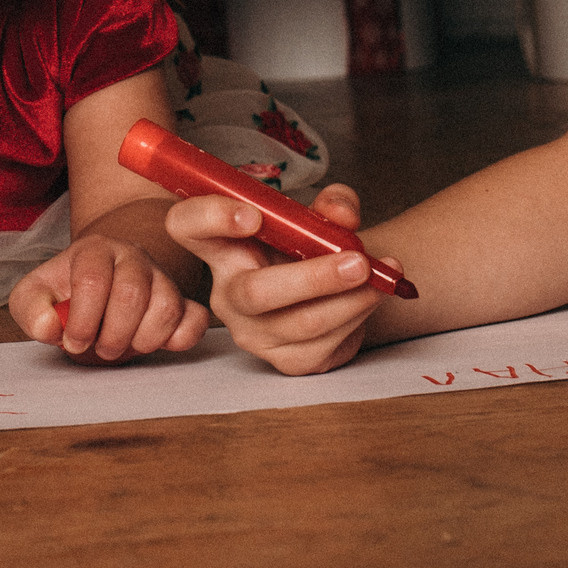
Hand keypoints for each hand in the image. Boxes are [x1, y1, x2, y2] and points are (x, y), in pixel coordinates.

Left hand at [12, 235, 208, 362]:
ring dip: (142, 340)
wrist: (99, 286)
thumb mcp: (34, 296)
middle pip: (132, 293)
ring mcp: (161, 277)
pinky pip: (195, 319)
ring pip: (167, 307)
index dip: (82, 319)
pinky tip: (155, 344)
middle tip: (100, 347)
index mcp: (94, 250)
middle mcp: (132, 257)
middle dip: (112, 334)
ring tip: (123, 346)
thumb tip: (49, 326)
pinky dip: (179, 338)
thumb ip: (29, 309)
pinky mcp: (183, 301)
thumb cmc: (66, 294)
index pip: (93, 279)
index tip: (72, 341)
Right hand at [166, 183, 393, 375]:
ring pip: (301, 323)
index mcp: (223, 247)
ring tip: (379, 277)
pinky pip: (324, 344)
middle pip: (255, 292)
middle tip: (357, 262)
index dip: (210, 219)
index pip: (188, 227)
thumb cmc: (310, 248)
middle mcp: (228, 294)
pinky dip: (357, 316)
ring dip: (350, 299)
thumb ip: (331, 206)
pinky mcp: (286, 361)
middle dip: (313, 278)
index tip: (252, 214)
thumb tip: (342, 215)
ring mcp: (254, 333)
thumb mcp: (316, 217)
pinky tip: (373, 297)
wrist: (331, 291)